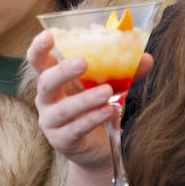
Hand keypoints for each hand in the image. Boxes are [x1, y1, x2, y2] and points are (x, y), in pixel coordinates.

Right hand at [29, 29, 152, 174]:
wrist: (101, 150)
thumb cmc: (99, 109)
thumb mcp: (110, 88)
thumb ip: (125, 73)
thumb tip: (146, 58)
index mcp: (53, 80)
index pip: (38, 61)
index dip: (39, 48)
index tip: (49, 35)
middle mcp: (46, 100)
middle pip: (46, 82)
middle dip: (63, 71)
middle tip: (83, 62)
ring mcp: (51, 122)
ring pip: (63, 109)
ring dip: (85, 98)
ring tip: (107, 91)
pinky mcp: (61, 141)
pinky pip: (76, 128)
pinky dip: (93, 118)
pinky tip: (109, 111)